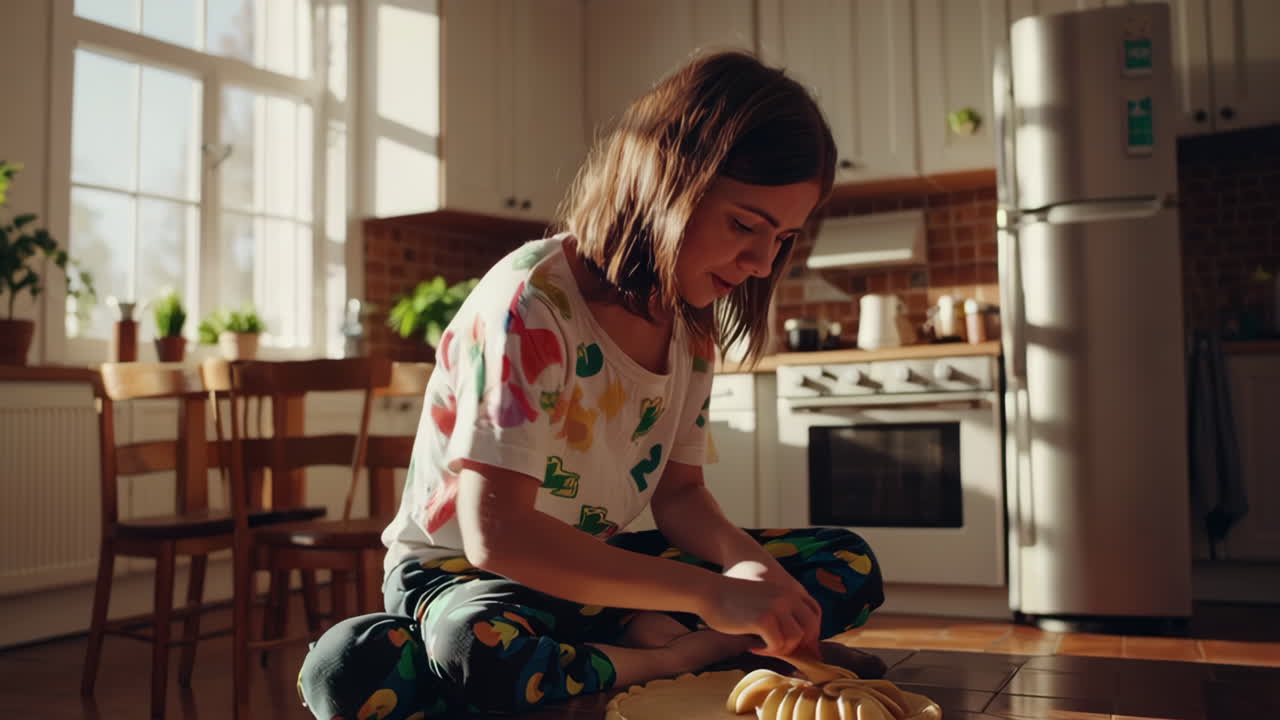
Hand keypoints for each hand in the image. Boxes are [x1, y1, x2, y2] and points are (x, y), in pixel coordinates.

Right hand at [699, 560, 821, 657]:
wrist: (708, 591)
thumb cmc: (732, 599)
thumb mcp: (764, 599)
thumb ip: (781, 614)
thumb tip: (799, 644)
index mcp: (789, 590)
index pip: (815, 615)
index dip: (808, 634)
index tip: (792, 644)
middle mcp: (788, 597)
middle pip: (810, 629)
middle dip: (797, 644)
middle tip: (778, 649)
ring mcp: (777, 607)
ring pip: (796, 639)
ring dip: (780, 648)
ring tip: (762, 646)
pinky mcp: (764, 620)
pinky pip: (777, 645)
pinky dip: (767, 651)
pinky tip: (752, 646)